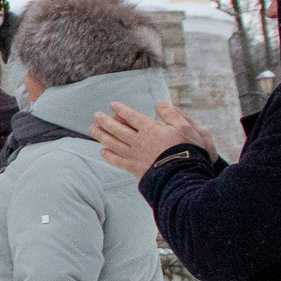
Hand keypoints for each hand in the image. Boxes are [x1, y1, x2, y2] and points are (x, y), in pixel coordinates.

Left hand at [92, 99, 215, 180]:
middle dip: (105, 121)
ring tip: (92, 129)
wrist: (183, 176)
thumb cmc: (187, 150)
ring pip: (113, 143)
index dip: (121, 110)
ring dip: (101, 135)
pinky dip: (108, 155)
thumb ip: (172, 114)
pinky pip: (117, 161)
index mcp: (151, 129)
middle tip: (96, 115)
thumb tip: (160, 104)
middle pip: (117, 129)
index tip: (112, 105)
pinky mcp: (134, 169)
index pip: (132, 117)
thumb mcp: (186, 127)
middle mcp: (138, 141)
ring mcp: (134, 156)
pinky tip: (103, 151)